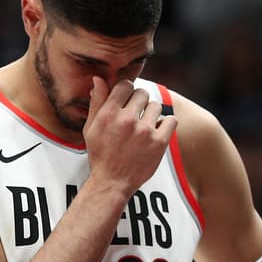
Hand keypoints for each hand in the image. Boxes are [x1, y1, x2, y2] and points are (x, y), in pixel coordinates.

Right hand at [83, 76, 176, 196]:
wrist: (112, 182)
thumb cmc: (100, 154)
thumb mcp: (91, 128)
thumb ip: (96, 102)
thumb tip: (98, 79)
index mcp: (108, 114)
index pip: (125, 85)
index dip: (127, 91)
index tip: (127, 100)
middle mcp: (126, 120)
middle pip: (142, 93)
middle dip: (139, 102)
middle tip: (136, 115)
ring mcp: (144, 131)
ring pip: (156, 106)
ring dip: (151, 114)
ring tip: (145, 126)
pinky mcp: (159, 142)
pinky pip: (171, 120)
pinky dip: (166, 124)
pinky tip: (158, 131)